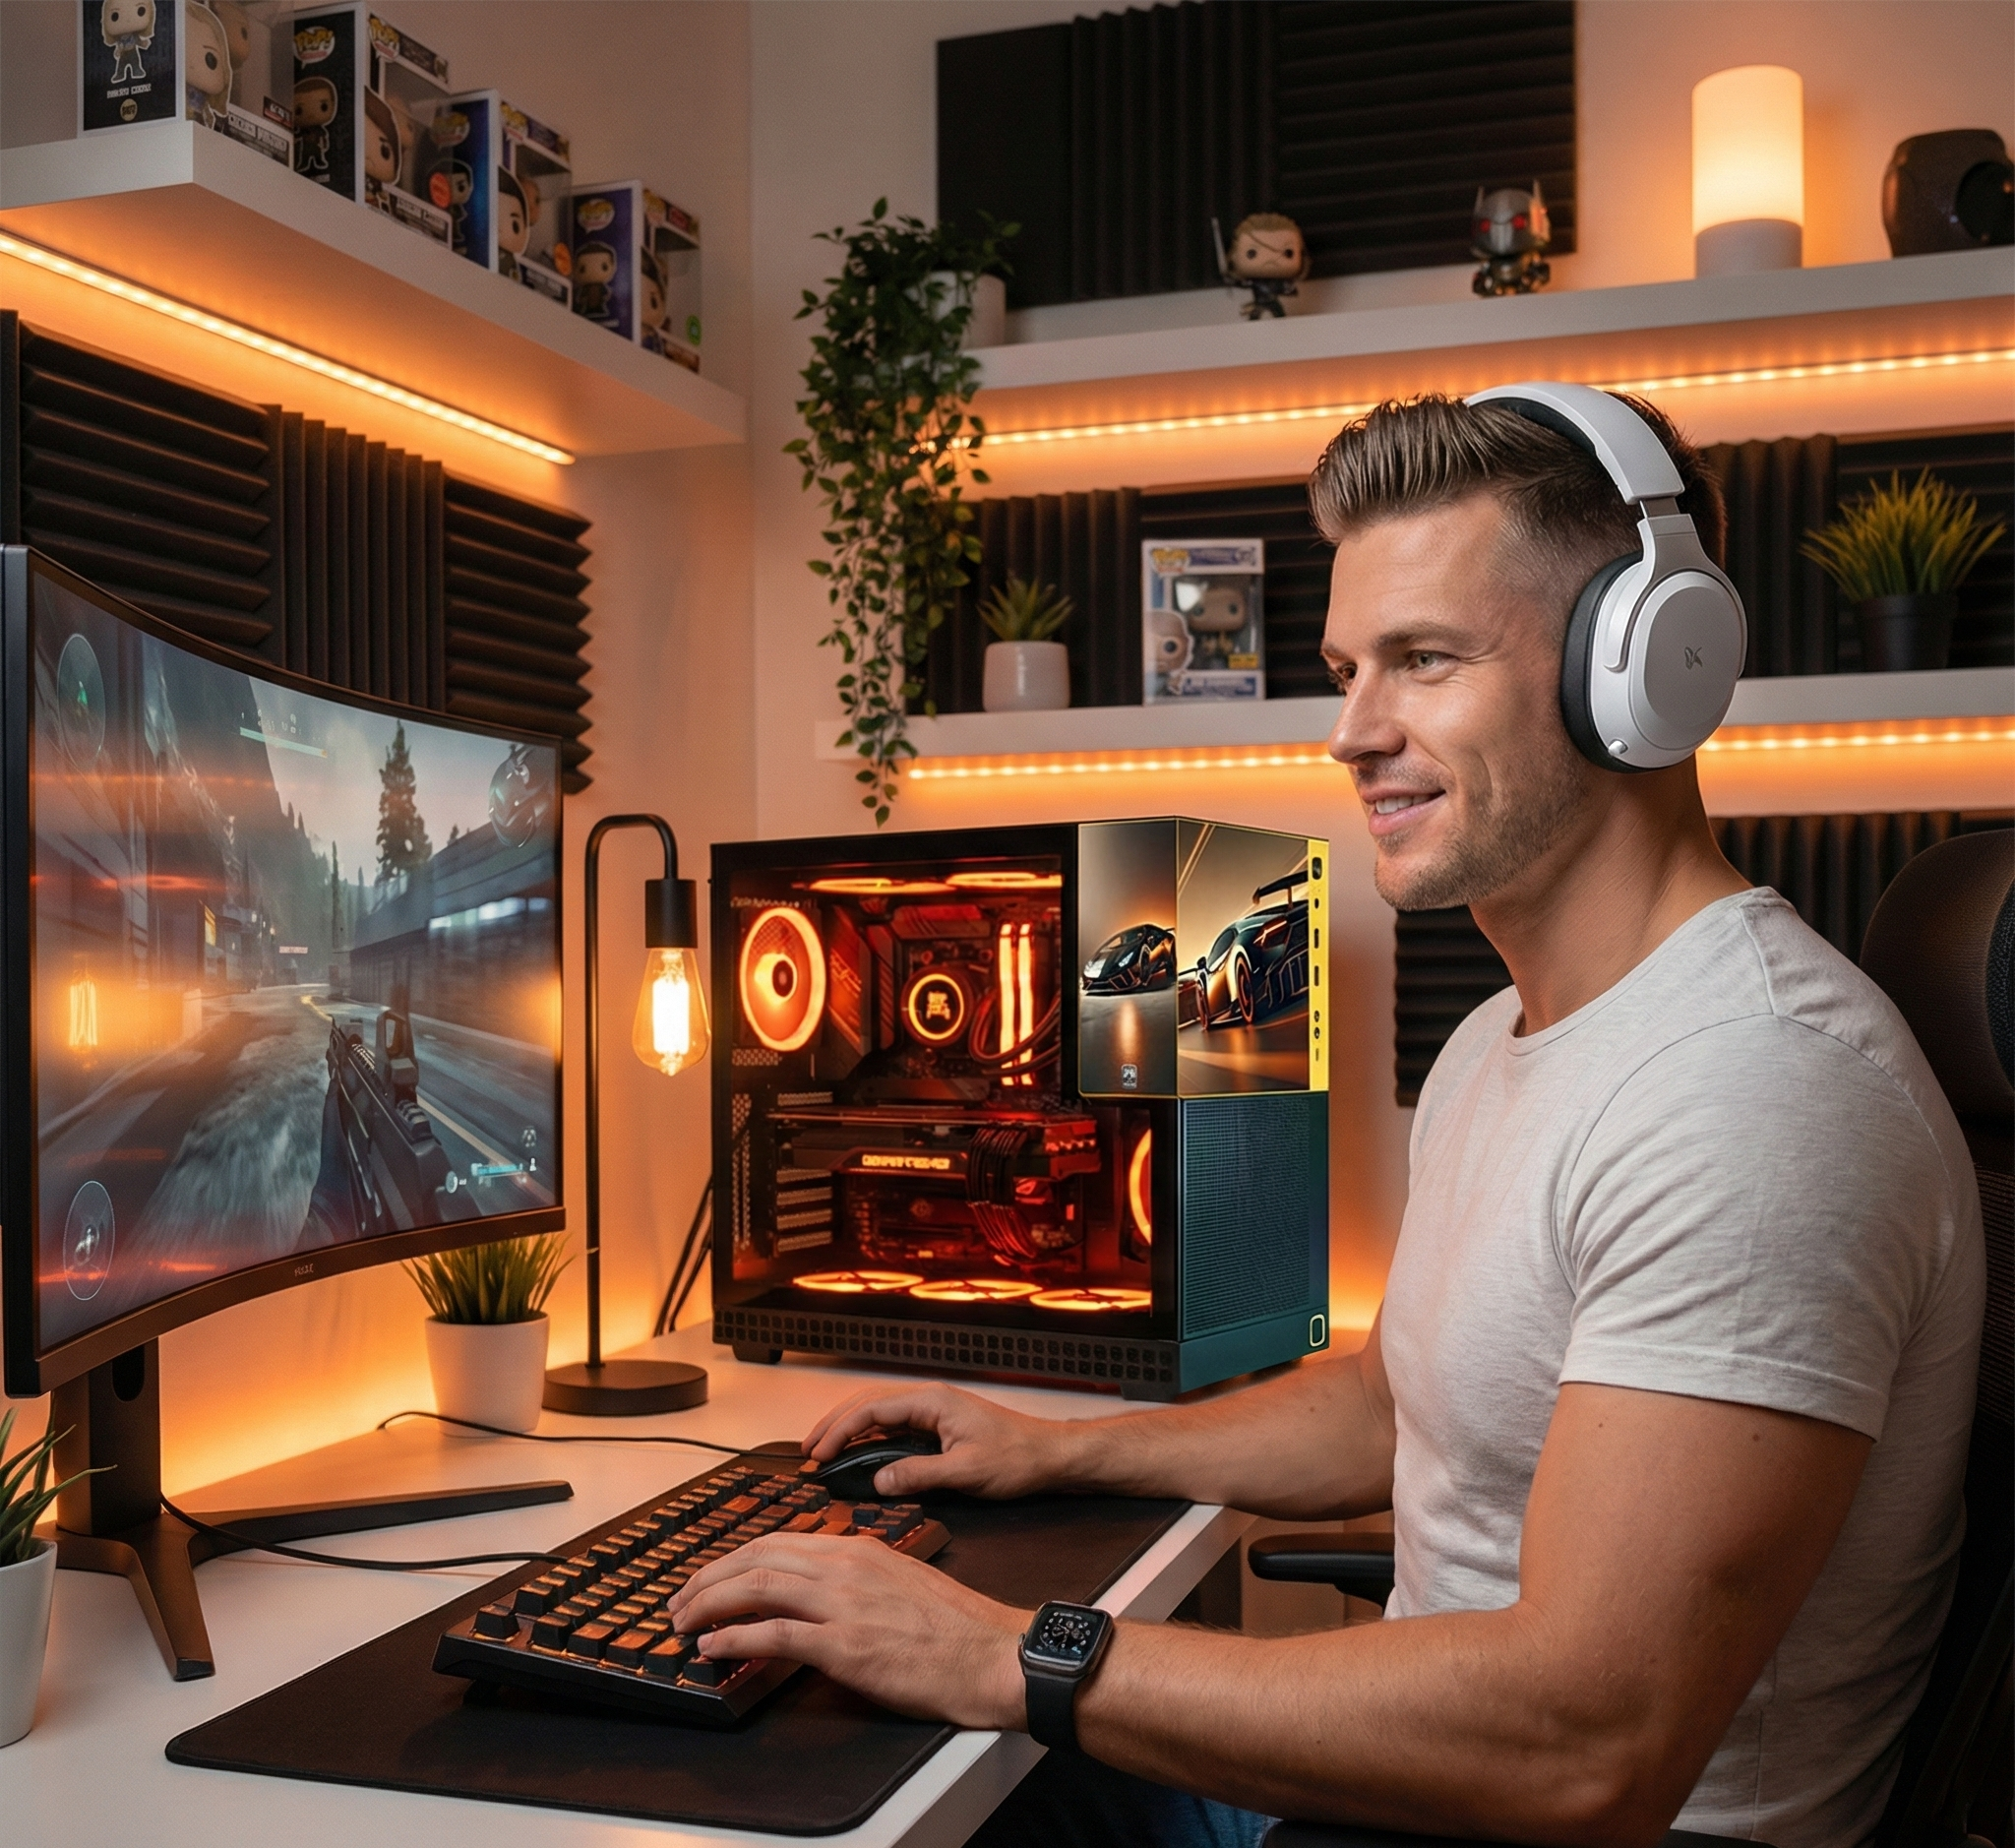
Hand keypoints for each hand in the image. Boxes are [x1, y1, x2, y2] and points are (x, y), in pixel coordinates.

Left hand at [665, 1531, 1027, 1728]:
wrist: (991, 1652)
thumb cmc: (954, 1626)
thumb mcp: (900, 1581)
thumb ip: (856, 1579)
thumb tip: (815, 1595)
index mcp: (858, 1548)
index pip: (778, 1541)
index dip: (734, 1559)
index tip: (709, 1577)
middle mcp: (844, 1566)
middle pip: (756, 1556)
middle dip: (708, 1577)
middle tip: (680, 1600)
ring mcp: (842, 1603)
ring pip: (756, 1586)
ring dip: (708, 1604)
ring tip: (682, 1622)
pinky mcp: (843, 1645)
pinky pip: (773, 1634)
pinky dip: (733, 1639)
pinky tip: (712, 1649)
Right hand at [802, 1381, 1076, 1499]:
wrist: (1050, 1456)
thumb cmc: (1018, 1458)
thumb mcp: (966, 1472)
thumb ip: (919, 1475)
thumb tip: (878, 1481)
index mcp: (932, 1402)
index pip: (872, 1409)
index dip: (840, 1431)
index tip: (817, 1454)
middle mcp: (930, 1401)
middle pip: (869, 1405)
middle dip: (835, 1426)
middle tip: (807, 1452)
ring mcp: (934, 1413)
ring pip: (880, 1416)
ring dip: (850, 1431)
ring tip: (823, 1452)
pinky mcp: (939, 1428)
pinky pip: (895, 1429)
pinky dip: (870, 1440)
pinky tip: (858, 1456)